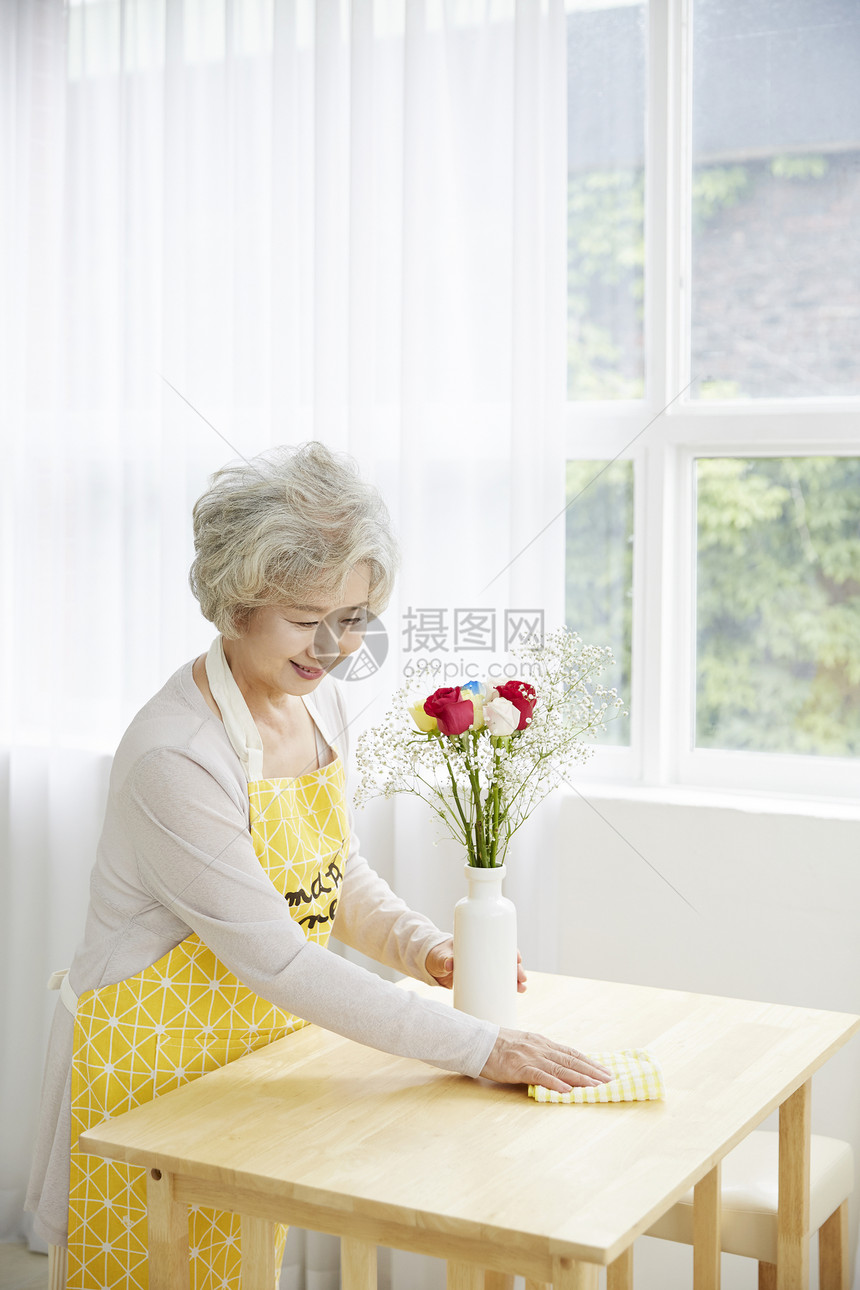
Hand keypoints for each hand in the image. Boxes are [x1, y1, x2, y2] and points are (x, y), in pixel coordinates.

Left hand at [425, 938, 527, 992]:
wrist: (431, 965)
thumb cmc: (437, 955)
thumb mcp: (440, 956)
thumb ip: (444, 960)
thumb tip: (450, 965)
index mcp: (477, 943)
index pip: (499, 943)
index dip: (511, 950)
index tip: (518, 958)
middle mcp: (482, 954)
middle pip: (505, 959)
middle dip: (516, 968)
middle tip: (522, 978)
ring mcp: (481, 967)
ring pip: (503, 972)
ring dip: (514, 979)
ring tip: (521, 988)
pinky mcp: (478, 979)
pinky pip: (495, 982)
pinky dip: (505, 988)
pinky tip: (514, 993)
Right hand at [479, 1029, 613, 1092]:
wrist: (478, 1042)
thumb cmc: (499, 1045)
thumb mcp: (525, 1044)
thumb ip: (541, 1052)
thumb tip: (558, 1063)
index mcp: (542, 1043)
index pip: (571, 1053)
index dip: (589, 1062)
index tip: (604, 1070)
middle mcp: (540, 1048)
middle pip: (571, 1060)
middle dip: (592, 1071)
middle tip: (609, 1080)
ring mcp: (530, 1058)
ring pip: (560, 1068)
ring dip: (580, 1078)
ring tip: (596, 1086)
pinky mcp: (519, 1068)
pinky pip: (540, 1076)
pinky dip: (555, 1083)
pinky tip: (567, 1090)